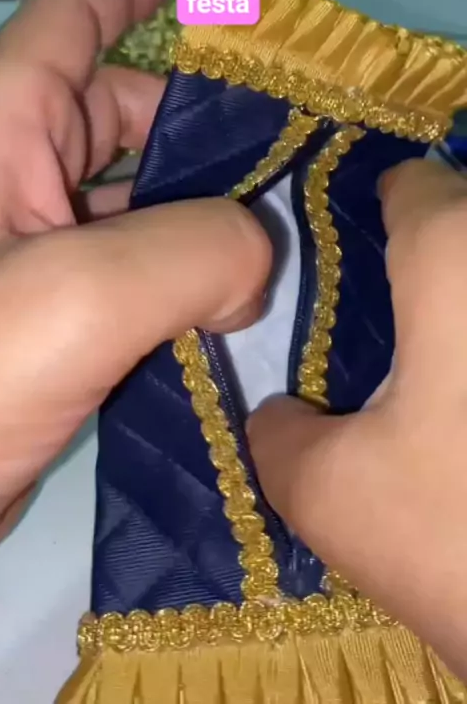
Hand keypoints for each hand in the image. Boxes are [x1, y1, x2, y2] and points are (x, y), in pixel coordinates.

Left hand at [0, 0, 270, 547]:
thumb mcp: (79, 296)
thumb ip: (194, 252)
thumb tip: (251, 265)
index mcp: (1, 131)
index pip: (74, 20)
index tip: (228, 3)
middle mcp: (15, 178)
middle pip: (125, 116)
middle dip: (207, 131)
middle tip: (299, 165)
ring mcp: (34, 252)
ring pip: (137, 204)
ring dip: (206, 218)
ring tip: (288, 240)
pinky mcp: (51, 319)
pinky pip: (133, 274)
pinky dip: (186, 281)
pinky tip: (242, 306)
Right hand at [249, 159, 466, 678]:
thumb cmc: (461, 536)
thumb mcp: (328, 493)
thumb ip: (274, 434)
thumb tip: (277, 412)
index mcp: (456, 261)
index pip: (413, 185)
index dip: (372, 211)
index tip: (349, 256)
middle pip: (465, 225)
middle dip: (424, 262)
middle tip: (388, 327)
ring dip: (460, 311)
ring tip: (436, 374)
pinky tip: (463, 409)